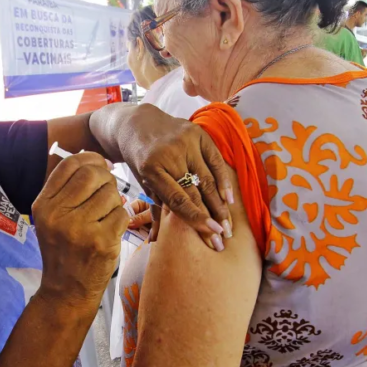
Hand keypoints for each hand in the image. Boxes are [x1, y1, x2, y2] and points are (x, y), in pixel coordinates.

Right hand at [32, 153, 128, 305]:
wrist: (66, 291)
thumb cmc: (63, 250)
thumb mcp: (52, 218)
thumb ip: (67, 189)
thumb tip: (99, 161)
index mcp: (43, 205)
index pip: (69, 165)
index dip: (90, 159)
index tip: (101, 165)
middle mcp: (57, 215)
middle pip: (92, 175)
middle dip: (106, 179)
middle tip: (107, 192)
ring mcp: (79, 229)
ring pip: (110, 194)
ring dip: (114, 203)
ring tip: (104, 218)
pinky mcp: (100, 242)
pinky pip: (121, 214)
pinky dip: (120, 220)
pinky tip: (109, 232)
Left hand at [119, 105, 232, 249]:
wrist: (137, 125)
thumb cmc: (141, 160)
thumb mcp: (143, 183)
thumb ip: (154, 209)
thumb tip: (158, 242)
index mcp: (151, 169)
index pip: (178, 199)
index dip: (196, 218)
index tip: (212, 234)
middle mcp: (169, 154)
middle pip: (196, 191)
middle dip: (212, 217)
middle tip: (223, 238)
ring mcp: (184, 142)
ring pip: (208, 178)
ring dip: (220, 204)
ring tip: (228, 224)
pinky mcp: (197, 133)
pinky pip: (216, 160)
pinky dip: (224, 180)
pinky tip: (230, 199)